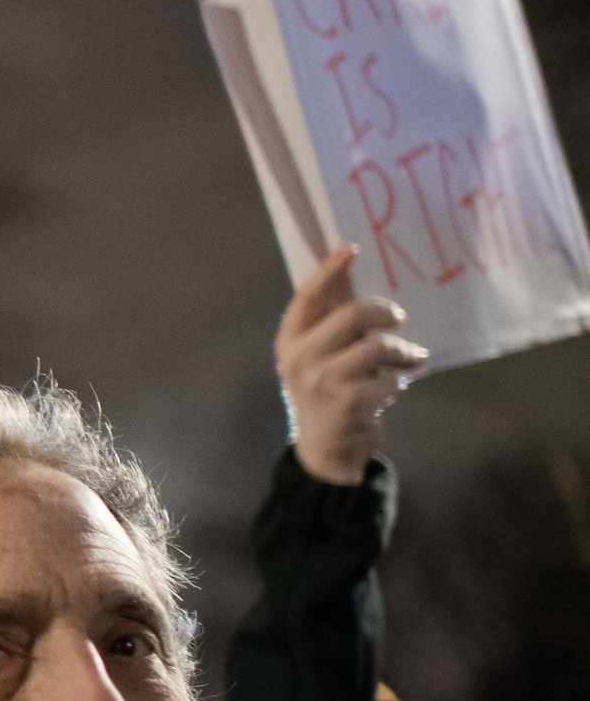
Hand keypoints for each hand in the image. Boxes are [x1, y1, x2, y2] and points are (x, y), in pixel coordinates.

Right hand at [277, 246, 427, 485]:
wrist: (324, 452)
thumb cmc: (325, 397)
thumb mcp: (317, 359)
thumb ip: (330, 325)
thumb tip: (346, 276)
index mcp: (289, 342)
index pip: (307, 297)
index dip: (329, 270)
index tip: (351, 248)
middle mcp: (300, 358)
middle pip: (352, 315)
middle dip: (385, 314)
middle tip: (400, 319)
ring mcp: (323, 381)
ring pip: (378, 346)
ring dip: (403, 352)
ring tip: (411, 359)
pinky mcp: (349, 403)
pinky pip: (390, 378)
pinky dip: (398, 383)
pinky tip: (392, 391)